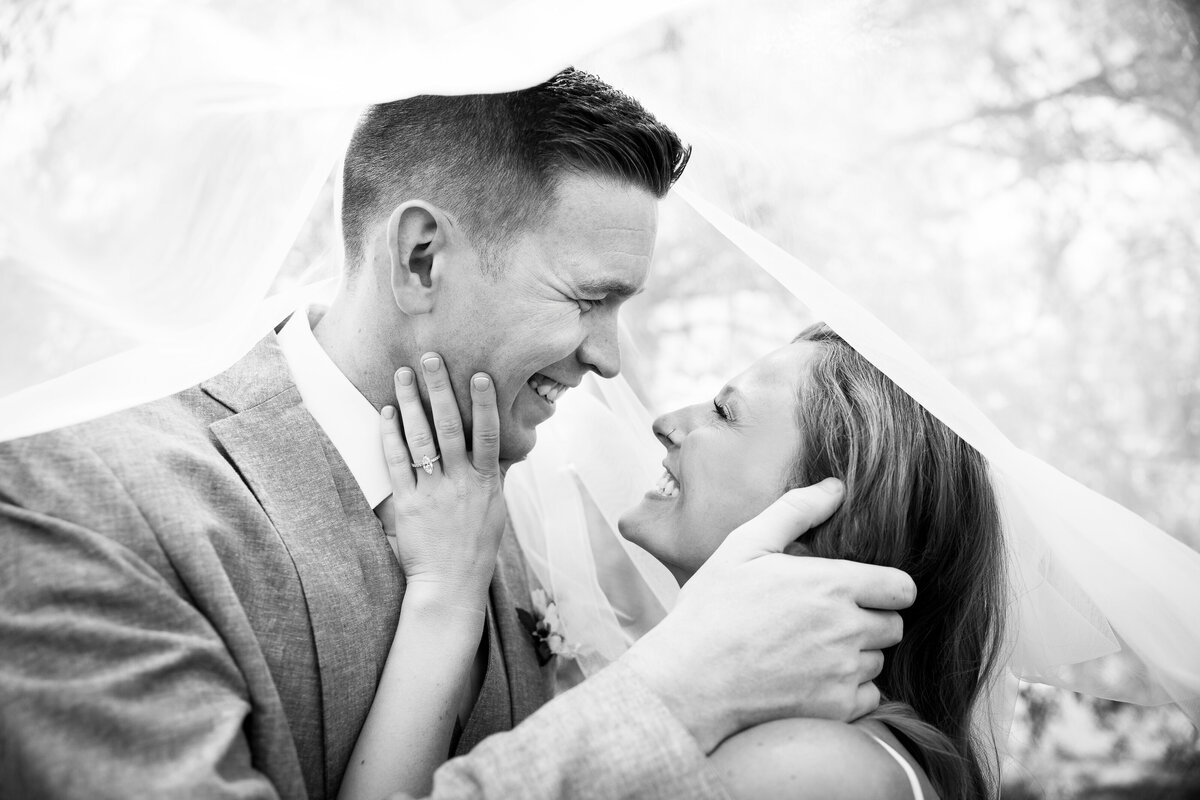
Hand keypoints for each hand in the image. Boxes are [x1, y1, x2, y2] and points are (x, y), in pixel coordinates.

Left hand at [380, 353, 505, 610]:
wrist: (451, 585)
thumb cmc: (476, 547)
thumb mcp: (495, 510)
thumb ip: (494, 477)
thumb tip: (501, 451)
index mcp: (486, 482)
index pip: (488, 434)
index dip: (485, 403)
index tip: (479, 375)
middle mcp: (461, 483)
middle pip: (451, 427)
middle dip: (440, 389)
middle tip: (430, 357)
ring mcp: (433, 492)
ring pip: (422, 439)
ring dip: (412, 403)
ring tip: (403, 374)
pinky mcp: (408, 505)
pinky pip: (397, 464)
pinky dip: (391, 437)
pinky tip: (387, 414)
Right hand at [621, 478, 915, 752]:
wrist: (689, 681)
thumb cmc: (712, 610)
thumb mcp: (744, 546)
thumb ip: (795, 512)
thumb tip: (836, 487)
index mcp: (832, 585)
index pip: (902, 588)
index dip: (887, 587)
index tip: (862, 590)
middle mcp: (847, 629)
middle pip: (893, 626)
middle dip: (870, 620)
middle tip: (830, 619)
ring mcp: (843, 672)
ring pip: (878, 661)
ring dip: (858, 655)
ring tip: (814, 649)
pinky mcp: (835, 708)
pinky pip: (868, 696)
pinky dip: (849, 689)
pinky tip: (814, 679)